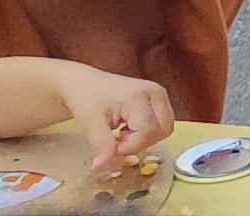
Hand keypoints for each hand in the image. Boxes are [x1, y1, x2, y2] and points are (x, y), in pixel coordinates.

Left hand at [55, 62, 177, 176]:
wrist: (84, 82)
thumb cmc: (86, 97)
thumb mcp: (90, 123)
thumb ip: (101, 145)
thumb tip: (101, 168)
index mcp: (139, 96)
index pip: (147, 131)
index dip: (131, 146)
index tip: (113, 147)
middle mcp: (155, 93)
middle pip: (163, 130)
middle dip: (141, 142)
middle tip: (118, 140)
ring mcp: (159, 94)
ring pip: (166, 128)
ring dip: (145, 138)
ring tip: (123, 134)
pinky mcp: (158, 99)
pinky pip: (162, 123)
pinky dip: (148, 132)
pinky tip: (129, 129)